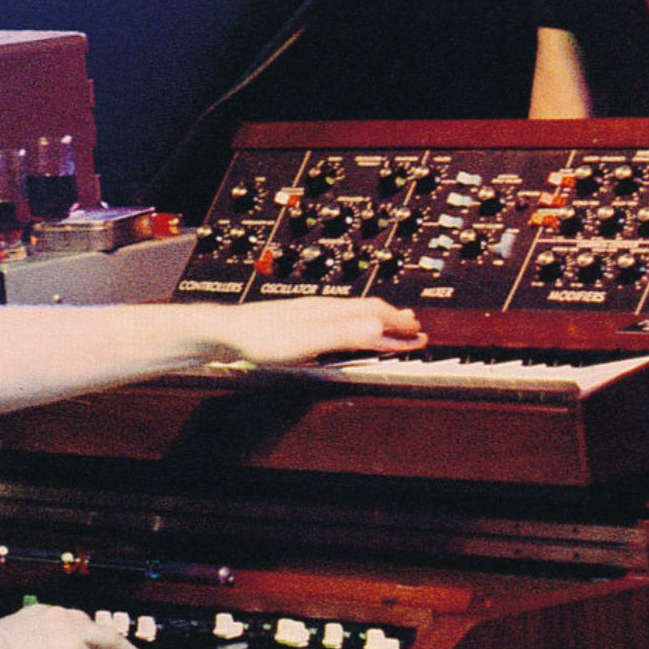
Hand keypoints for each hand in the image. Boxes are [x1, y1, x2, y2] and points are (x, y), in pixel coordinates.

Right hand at [0, 605, 151, 648]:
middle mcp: (58, 617)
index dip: (88, 632)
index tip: (94, 639)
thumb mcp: (5, 644)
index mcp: (40, 613)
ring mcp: (68, 632)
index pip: (73, 621)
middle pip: (96, 628)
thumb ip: (19, 648)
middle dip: (115, 638)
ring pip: (107, 641)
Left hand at [212, 297, 425, 365]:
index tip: (420, 334)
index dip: (400, 326)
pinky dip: (356, 324)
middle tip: (414, 327)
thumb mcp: (309, 341)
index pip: (376, 315)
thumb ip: (344, 334)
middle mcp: (324, 307)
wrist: (228, 332)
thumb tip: (379, 328)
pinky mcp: (300, 320)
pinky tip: (346, 329)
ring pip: (354, 313)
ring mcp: (312, 312)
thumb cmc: (262, 338)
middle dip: (394, 319)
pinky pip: (339, 319)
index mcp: (332, 311)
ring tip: (388, 324)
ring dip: (377, 320)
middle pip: (368, 310)